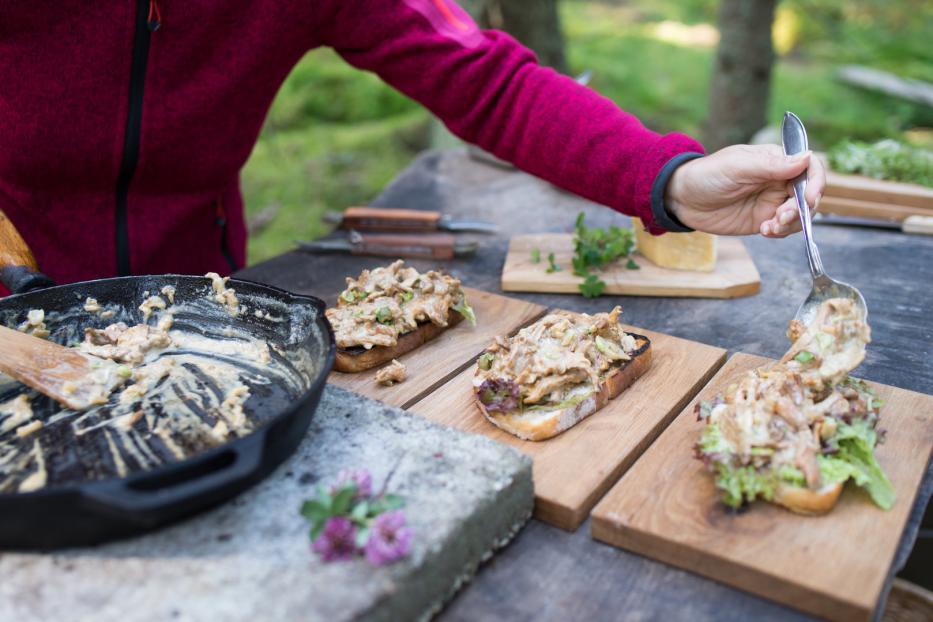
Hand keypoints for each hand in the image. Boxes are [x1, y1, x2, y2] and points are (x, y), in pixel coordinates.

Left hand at [665, 144, 825, 237]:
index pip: (809, 167)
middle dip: (802, 209)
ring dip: (792, 223)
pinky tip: (764, 231)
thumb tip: (806, 156)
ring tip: (770, 226)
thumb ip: (771, 165)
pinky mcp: (763, 220)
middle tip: (782, 217)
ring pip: (800, 214)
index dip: (816, 182)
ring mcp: (772, 202)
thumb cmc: (707, 175)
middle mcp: (779, 181)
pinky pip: (783, 228)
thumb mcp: (737, 167)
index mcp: (776, 161)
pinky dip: (780, 232)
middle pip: (808, 194)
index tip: (810, 198)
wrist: (683, 199)